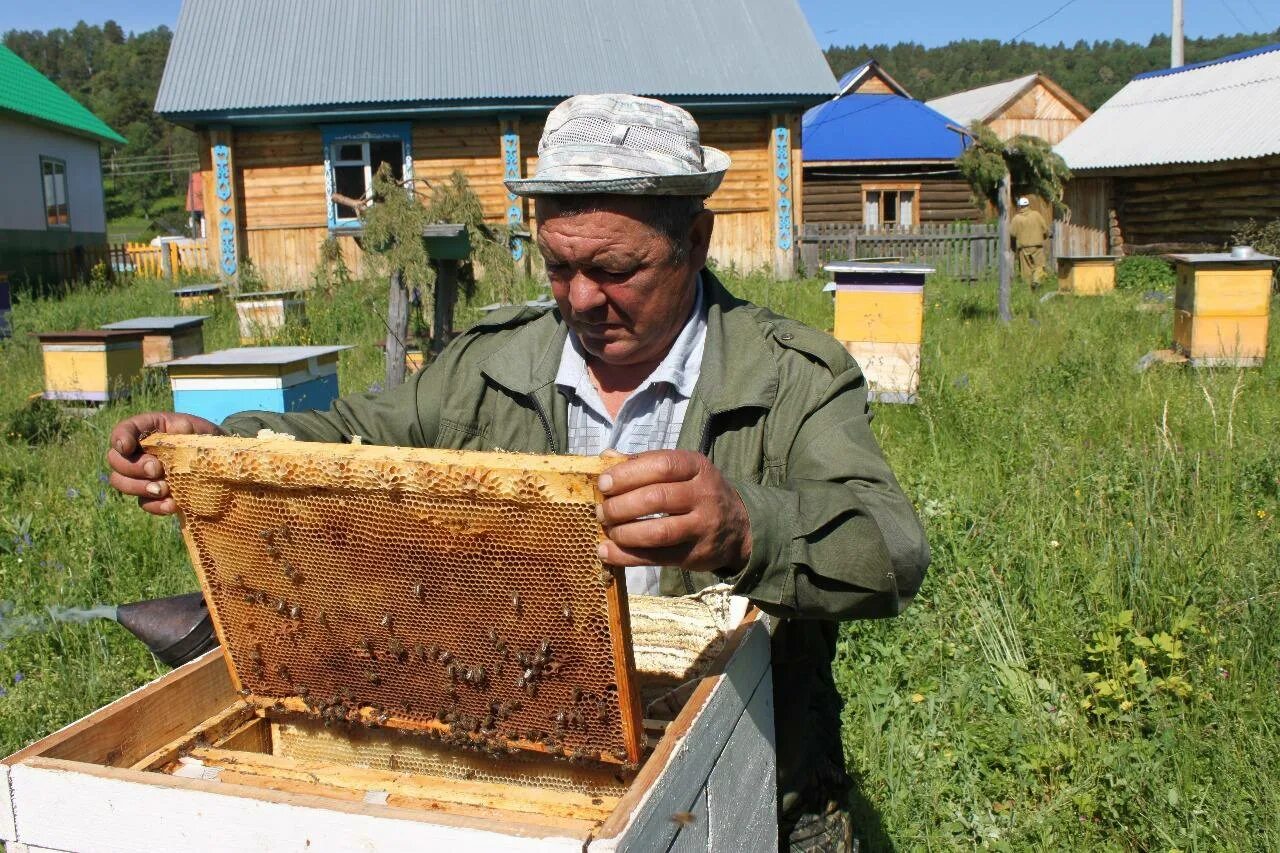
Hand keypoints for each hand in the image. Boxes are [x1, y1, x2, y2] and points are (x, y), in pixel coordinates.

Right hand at [106, 412, 224, 514]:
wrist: (218, 462)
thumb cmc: (205, 440)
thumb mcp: (198, 429)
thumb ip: (185, 429)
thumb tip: (175, 432)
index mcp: (148, 430)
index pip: (124, 430)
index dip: (120, 438)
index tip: (128, 447)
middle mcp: (138, 452)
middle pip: (115, 460)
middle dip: (134, 467)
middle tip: (157, 470)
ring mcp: (141, 475)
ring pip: (121, 481)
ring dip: (139, 487)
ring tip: (163, 489)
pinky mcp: (152, 494)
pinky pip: (143, 502)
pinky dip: (155, 505)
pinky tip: (171, 505)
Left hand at [596, 450, 751, 572]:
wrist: (740, 526)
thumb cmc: (698, 492)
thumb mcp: (681, 470)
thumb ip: (643, 463)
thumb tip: (605, 458)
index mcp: (696, 466)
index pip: (661, 466)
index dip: (628, 474)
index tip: (603, 483)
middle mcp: (703, 495)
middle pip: (656, 498)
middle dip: (621, 505)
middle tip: (602, 511)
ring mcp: (702, 526)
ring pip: (658, 531)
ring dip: (624, 532)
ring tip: (608, 530)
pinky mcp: (695, 554)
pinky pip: (657, 558)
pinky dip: (626, 556)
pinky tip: (606, 552)